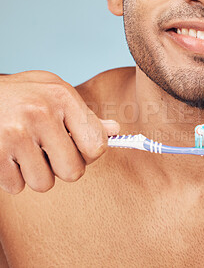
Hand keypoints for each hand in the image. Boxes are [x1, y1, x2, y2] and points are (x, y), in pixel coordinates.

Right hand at [0, 71, 119, 193]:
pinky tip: (8, 155)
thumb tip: (115, 131)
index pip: (97, 146)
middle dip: (62, 168)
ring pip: (44, 183)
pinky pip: (16, 186)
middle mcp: (41, 113)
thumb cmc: (22, 96)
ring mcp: (15, 133)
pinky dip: (13, 177)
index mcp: (63, 97)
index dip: (89, 155)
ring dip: (36, 174)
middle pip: (73, 172)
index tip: (78, 149)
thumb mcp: (54, 94)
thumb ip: (85, 116)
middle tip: (49, 153)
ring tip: (26, 152)